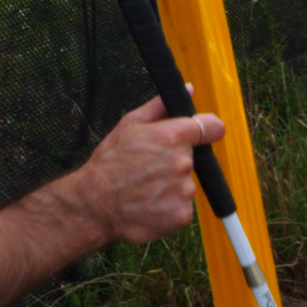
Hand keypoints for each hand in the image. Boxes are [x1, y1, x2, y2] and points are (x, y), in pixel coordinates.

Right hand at [73, 86, 225, 243]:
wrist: (94, 204)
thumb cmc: (109, 162)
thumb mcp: (129, 124)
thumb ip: (161, 106)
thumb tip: (189, 90)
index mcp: (173, 136)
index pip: (211, 127)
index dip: (206, 129)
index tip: (202, 133)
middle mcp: (183, 163)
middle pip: (192, 158)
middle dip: (175, 160)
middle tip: (149, 167)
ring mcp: (184, 192)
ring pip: (185, 184)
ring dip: (171, 186)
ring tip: (145, 187)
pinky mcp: (182, 215)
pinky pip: (182, 206)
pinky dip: (169, 206)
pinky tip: (149, 203)